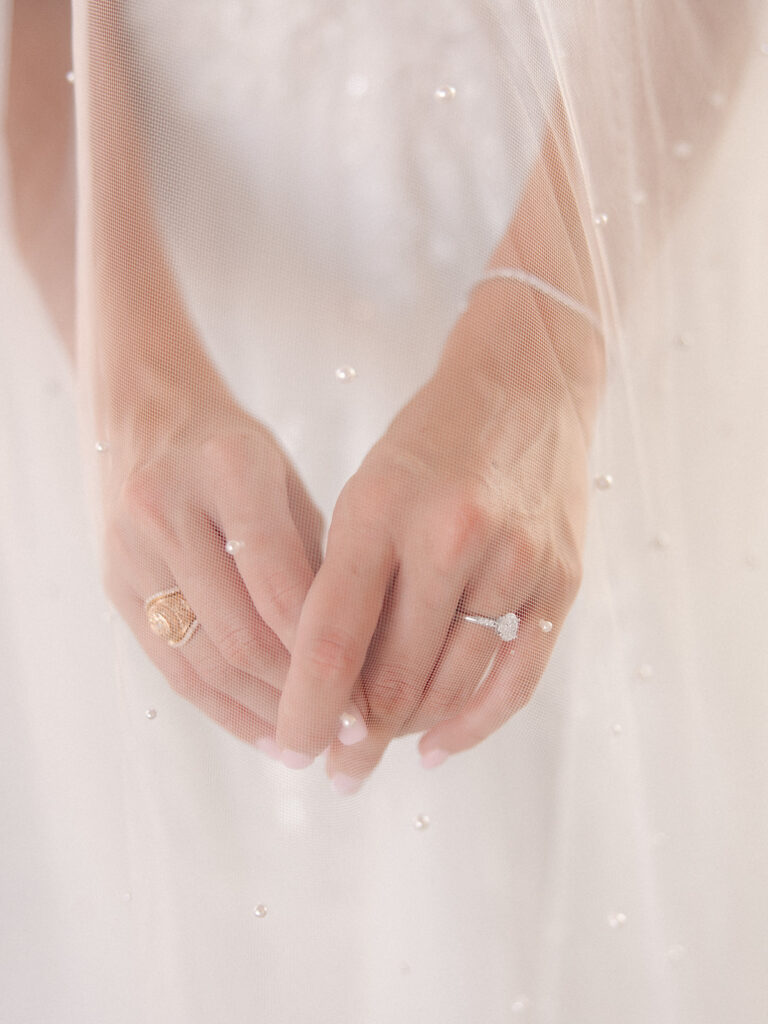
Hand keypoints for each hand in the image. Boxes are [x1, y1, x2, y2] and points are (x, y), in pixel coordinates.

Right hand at [102, 392, 323, 750]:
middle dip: (298, 696)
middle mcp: (167, 509)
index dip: (325, 654)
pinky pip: (169, 664)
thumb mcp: (286, 480)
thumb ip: (313, 559)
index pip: (280, 584)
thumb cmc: (232, 448)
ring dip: (260, 713)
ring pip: (201, 660)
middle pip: (238, 633)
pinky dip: (218, 705)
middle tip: (347, 734)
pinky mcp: (113, 585)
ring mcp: (130, 551)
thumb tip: (358, 657)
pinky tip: (260, 728)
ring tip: (307, 745)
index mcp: (228, 469)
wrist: (143, 413)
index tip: (367, 699)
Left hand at [275, 342, 590, 790]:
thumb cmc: (430, 445)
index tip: (291, 753)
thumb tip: (332, 690)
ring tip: (378, 754)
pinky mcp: (561, 579)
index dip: (306, 710)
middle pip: (393, 676)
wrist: (526, 386)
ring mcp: (513, 560)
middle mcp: (449, 537)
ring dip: (408, 734)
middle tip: (336, 772)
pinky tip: (437, 749)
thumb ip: (346, 584)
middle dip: (356, 738)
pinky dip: (473, 726)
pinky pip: (515, 680)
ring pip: (451, 685)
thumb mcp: (367, 493)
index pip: (331, 636)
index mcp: (380, 510)